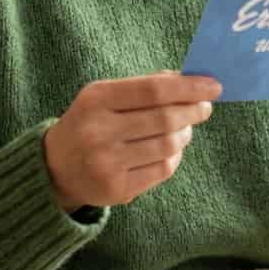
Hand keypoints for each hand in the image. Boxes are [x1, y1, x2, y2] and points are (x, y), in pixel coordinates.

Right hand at [43, 71, 221, 213]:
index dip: (189, 87)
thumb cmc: (91, 122)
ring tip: (187, 127)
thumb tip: (188, 80)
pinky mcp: (116, 189)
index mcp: (97, 99)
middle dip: (193, 111)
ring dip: (186, 134)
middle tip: (205, 107)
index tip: (213, 86)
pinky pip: (161, 170)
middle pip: (164, 119)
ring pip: (167, 146)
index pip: (154, 89)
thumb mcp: (105, 96)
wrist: (55, 167)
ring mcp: (107, 163)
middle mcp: (99, 131)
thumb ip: (144, 86)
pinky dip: (175, 156)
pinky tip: (173, 149)